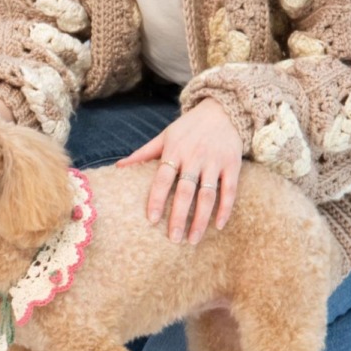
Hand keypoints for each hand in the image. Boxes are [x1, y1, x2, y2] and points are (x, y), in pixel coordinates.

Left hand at [116, 98, 242, 244]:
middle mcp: (194, 158)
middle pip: (185, 192)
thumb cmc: (189, 127)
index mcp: (174, 151)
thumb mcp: (165, 136)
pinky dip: (225, 209)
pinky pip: (229, 190)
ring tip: (193, 240)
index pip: (162, 179)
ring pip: (208, 195)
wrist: (223, 110)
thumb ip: (143, 153)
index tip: (152, 220)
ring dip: (201, 220)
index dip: (157, 199)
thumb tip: (118, 167)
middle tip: (174, 239)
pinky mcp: (232, 165)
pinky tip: (218, 226)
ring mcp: (214, 162)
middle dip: (179, 217)